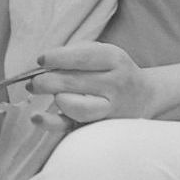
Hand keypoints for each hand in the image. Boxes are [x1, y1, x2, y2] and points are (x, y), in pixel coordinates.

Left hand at [29, 42, 154, 123]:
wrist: (145, 96)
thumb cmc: (114, 71)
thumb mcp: (103, 52)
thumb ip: (76, 53)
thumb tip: (44, 65)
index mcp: (115, 59)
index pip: (82, 58)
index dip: (57, 58)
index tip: (41, 60)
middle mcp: (115, 84)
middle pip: (73, 82)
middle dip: (46, 81)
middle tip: (34, 82)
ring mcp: (109, 109)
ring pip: (75, 106)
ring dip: (56, 98)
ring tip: (52, 95)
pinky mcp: (99, 126)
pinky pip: (72, 126)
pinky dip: (50, 123)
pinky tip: (36, 117)